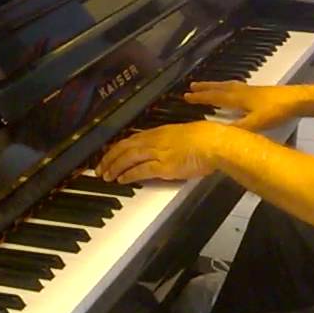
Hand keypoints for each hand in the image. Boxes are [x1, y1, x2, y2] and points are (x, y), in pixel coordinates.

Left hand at [97, 121, 220, 183]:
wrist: (214, 143)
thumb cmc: (205, 138)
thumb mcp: (183, 135)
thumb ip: (170, 142)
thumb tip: (164, 149)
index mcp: (159, 132)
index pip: (131, 139)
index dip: (117, 148)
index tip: (108, 155)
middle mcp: (155, 140)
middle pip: (124, 147)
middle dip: (109, 158)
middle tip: (99, 168)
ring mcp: (158, 153)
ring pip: (128, 158)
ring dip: (115, 167)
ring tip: (106, 176)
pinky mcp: (164, 166)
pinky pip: (141, 170)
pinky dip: (129, 175)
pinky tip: (121, 180)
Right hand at [186, 80, 297, 131]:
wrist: (296, 100)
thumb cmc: (276, 111)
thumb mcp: (256, 123)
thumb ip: (238, 128)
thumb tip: (219, 133)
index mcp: (238, 98)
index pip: (215, 96)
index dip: (200, 97)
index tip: (186, 95)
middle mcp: (242, 91)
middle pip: (220, 87)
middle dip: (205, 87)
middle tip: (192, 86)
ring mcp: (251, 90)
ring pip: (229, 85)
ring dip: (216, 85)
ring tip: (208, 85)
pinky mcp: (259, 91)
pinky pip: (238, 86)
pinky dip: (229, 87)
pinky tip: (233, 91)